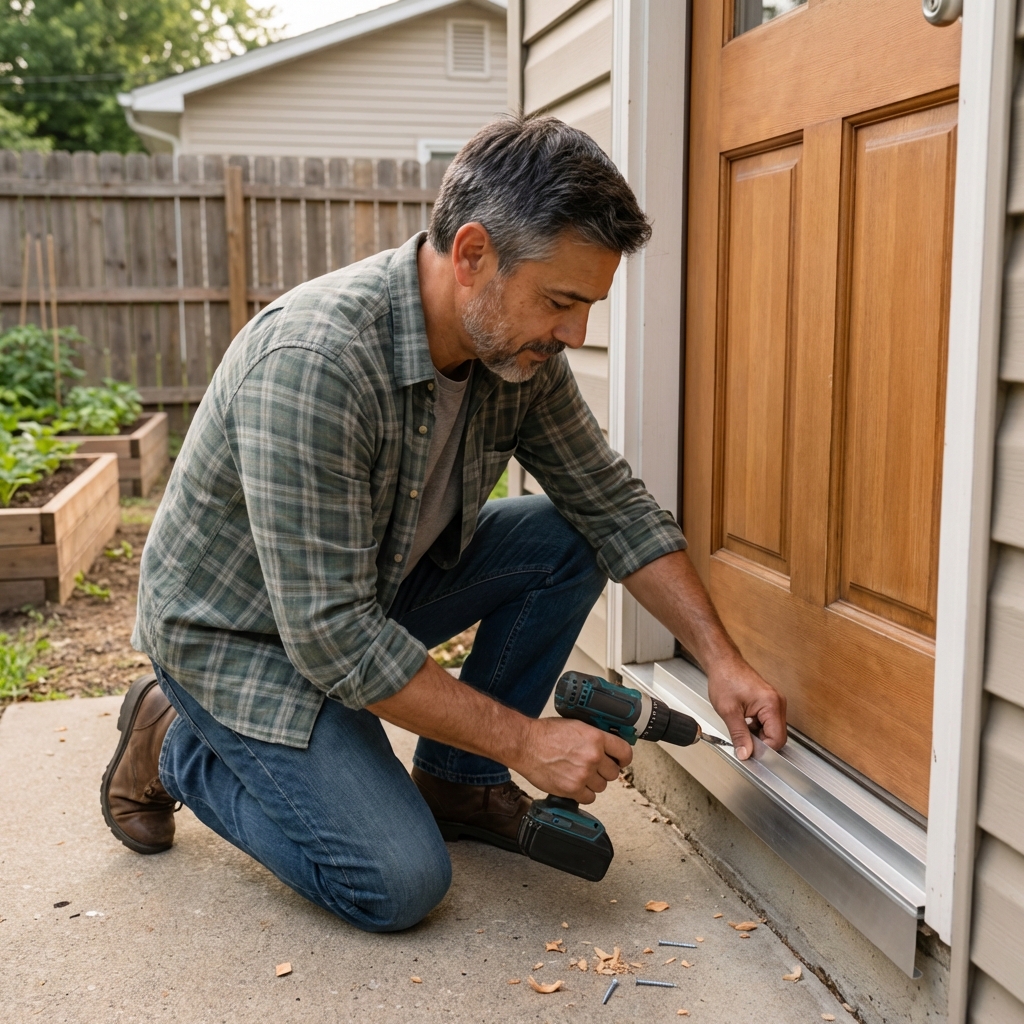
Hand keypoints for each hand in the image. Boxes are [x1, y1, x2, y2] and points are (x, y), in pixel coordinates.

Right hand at [515, 717, 632, 803]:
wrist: (525, 744)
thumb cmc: (545, 733)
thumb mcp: (576, 725)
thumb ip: (594, 736)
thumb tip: (607, 744)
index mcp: (595, 738)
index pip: (625, 752)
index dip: (624, 758)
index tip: (621, 761)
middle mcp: (592, 756)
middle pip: (614, 773)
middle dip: (605, 770)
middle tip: (594, 767)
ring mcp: (583, 774)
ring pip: (602, 786)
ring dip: (593, 783)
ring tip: (580, 774)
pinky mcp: (572, 789)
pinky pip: (589, 798)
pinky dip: (583, 794)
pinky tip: (575, 784)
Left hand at [706, 654, 786, 760]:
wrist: (722, 663)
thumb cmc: (725, 679)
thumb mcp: (729, 712)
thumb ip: (739, 735)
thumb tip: (746, 754)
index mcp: (771, 704)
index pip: (777, 739)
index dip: (763, 749)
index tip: (749, 752)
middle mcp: (778, 703)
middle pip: (777, 736)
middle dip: (760, 742)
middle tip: (742, 740)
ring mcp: (775, 702)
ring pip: (772, 730)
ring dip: (757, 734)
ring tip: (740, 726)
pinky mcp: (769, 702)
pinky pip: (768, 722)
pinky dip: (757, 727)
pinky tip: (744, 722)